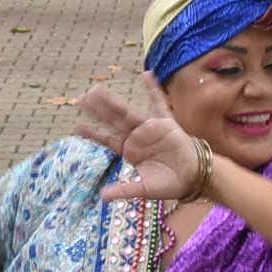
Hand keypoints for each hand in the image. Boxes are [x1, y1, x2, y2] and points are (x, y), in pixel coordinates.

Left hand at [75, 82, 207, 201]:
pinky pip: (158, 103)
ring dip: (112, 101)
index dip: (93, 133)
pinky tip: (146, 75)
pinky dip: (153, 90)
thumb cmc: (170, 183)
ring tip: (97, 90)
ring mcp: (150, 128)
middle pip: (113, 121)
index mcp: (130, 151)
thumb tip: (102, 196)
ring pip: (127, 111)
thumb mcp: (144, 188)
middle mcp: (137, 137)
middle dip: (97, 111)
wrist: (194, 177)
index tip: (77, 127)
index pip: (108, 140)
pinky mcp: (166, 123)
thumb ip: (124, 190)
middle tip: (80, 99)